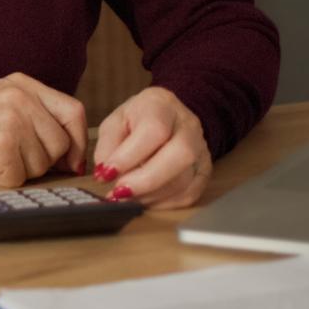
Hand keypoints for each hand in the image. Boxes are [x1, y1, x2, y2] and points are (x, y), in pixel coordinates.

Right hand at [0, 72, 87, 187]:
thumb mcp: (1, 105)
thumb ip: (37, 117)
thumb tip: (74, 154)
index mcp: (23, 84)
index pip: (73, 112)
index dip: (77, 142)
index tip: (70, 161)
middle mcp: (20, 98)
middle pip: (60, 144)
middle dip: (41, 161)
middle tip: (9, 156)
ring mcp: (11, 121)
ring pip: (42, 165)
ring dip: (19, 171)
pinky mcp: (0, 146)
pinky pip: (20, 178)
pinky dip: (2, 180)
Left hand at [91, 86, 211, 208]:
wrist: (168, 118)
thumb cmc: (138, 120)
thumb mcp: (115, 122)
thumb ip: (107, 145)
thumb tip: (105, 172)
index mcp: (163, 105)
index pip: (154, 131)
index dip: (129, 156)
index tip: (106, 174)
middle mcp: (189, 126)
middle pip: (179, 155)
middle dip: (145, 180)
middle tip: (118, 192)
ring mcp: (201, 149)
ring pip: (184, 179)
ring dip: (150, 195)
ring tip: (126, 197)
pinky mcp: (204, 172)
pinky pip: (187, 194)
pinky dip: (162, 202)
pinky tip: (144, 199)